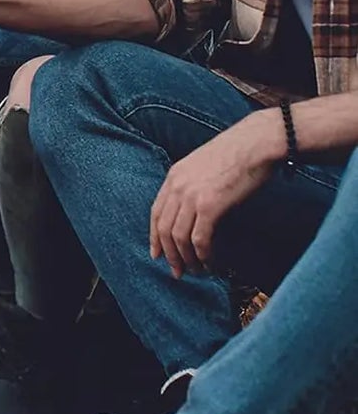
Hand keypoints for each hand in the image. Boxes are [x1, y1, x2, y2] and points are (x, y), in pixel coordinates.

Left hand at [149, 111, 283, 277]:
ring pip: (179, 237)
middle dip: (169, 254)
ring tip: (195, 271)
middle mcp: (177, 186)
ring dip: (186, 259)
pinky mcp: (210, 206)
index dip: (155, 237)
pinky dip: (202, 255)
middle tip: (177, 271)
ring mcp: (191, 196)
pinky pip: (199, 238)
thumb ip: (194, 184)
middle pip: (164, 229)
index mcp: (174, 176)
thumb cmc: (239, 152)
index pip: (156, 213)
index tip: (158, 254)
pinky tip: (210, 263)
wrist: (258, 142)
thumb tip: (195, 210)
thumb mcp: (205, 164)